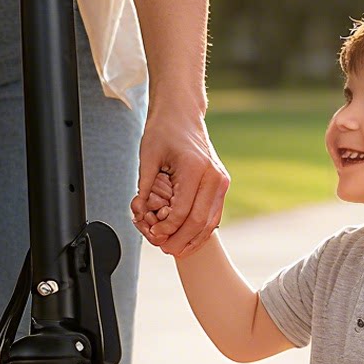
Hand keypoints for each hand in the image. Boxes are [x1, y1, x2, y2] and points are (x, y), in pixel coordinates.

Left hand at [131, 108, 227, 256]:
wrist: (182, 114)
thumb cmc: (163, 131)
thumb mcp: (147, 156)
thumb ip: (145, 187)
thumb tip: (142, 214)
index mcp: (195, 168)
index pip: (182, 211)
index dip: (167, 228)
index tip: (153, 234)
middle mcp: (214, 176)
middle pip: (199, 222)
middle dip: (181, 240)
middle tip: (164, 249)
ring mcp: (221, 180)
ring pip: (210, 222)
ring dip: (193, 240)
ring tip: (176, 250)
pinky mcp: (221, 184)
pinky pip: (214, 214)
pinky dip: (202, 231)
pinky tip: (188, 240)